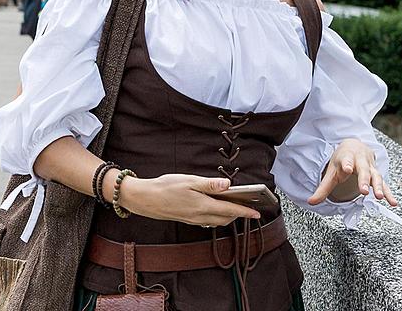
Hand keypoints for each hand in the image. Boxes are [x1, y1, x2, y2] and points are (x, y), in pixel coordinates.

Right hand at [114, 173, 260, 226]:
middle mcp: (199, 216)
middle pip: (225, 218)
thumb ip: (209, 184)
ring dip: (228, 215)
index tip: (257, 213)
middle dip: (238, 214)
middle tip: (248, 206)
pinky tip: (215, 207)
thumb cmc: (165, 187)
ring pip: (217, 221)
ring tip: (235, 205)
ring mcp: (193, 220)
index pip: (229, 210)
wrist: (144, 199)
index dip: (245, 211)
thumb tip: (227, 185)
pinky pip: (207, 221)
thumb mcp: (188, 180)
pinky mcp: (188, 220)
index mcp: (202, 205)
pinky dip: (216, 216)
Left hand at [308, 138, 397, 206]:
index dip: (347, 164)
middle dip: (364, 180)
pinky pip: (384, 184)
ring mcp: (371, 168)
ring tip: (379, 197)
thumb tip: (310, 202)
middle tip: (363, 191)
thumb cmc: (343, 160)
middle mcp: (361, 161)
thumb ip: (323, 188)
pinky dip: (389, 193)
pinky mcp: (377, 175)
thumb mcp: (332, 171)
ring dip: (378, 186)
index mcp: (347, 157)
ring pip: (376, 176)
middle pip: (363, 170)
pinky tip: (393, 202)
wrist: (355, 146)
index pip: (347, 160)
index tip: (347, 168)